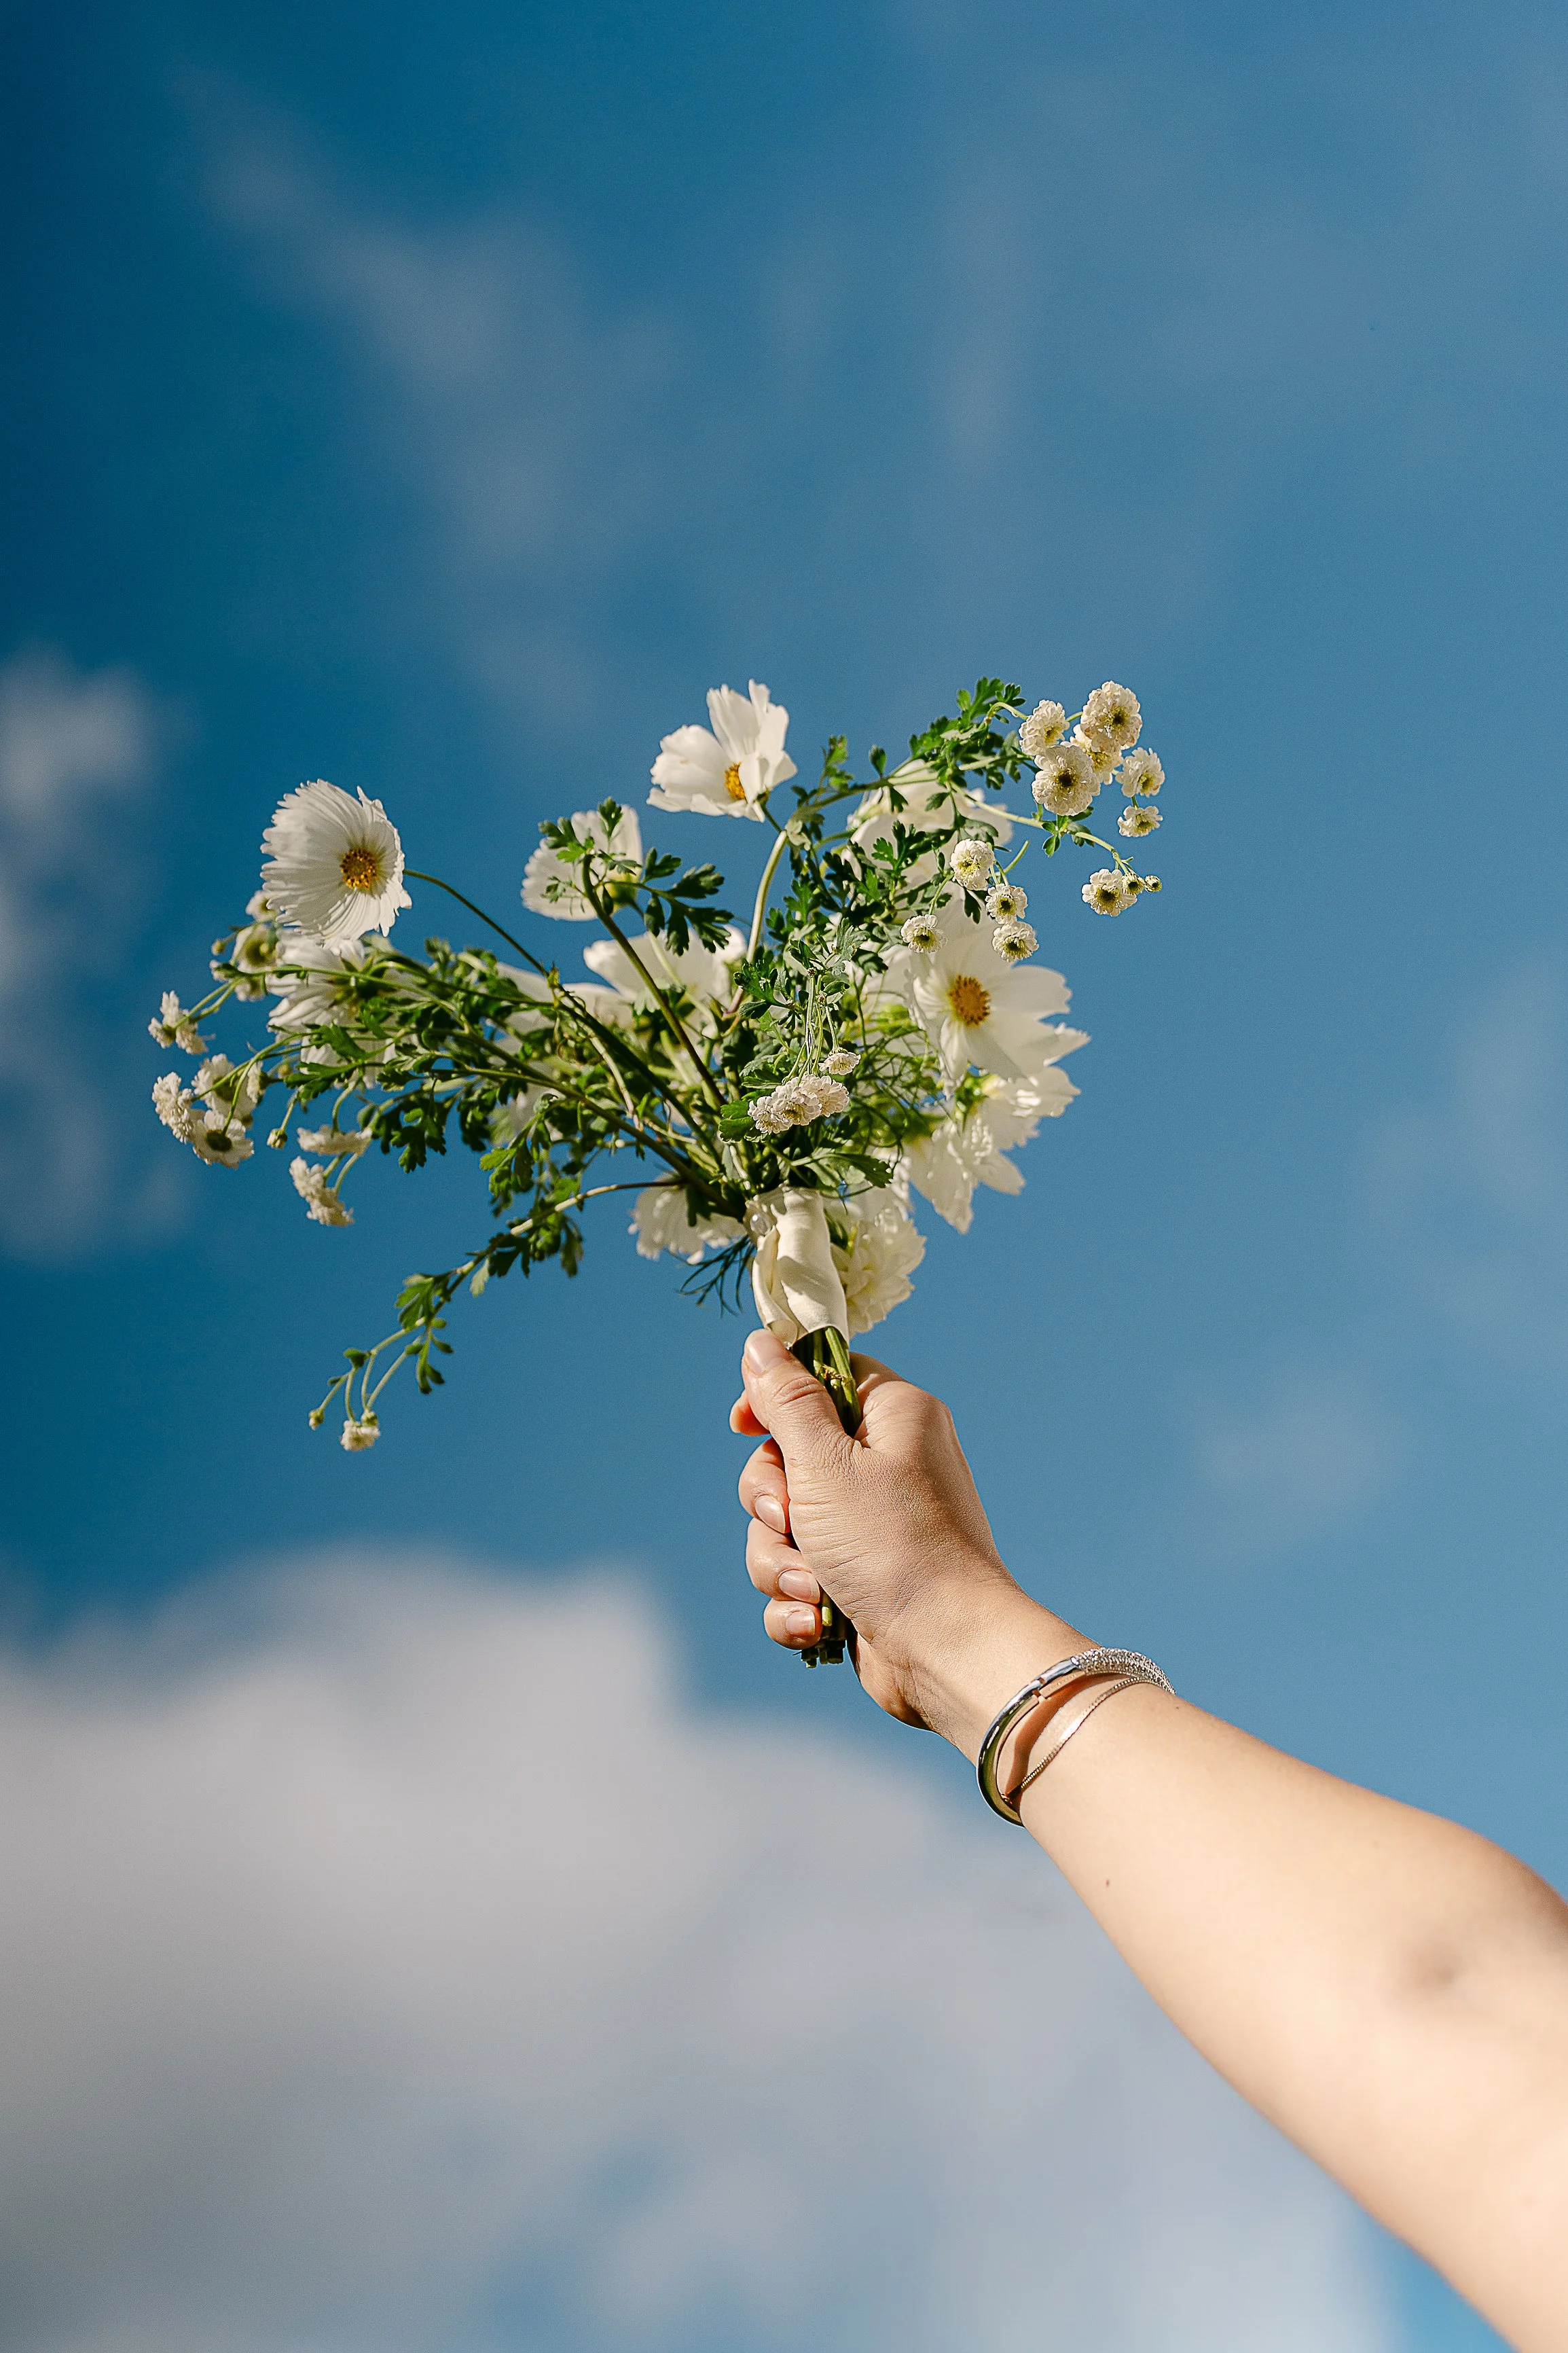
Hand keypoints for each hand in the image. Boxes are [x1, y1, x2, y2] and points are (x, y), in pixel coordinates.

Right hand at [730, 1329, 1070, 1746]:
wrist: (945, 1651)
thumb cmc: (894, 1546)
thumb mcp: (827, 1462)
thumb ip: (787, 1401)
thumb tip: (761, 1342)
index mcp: (893, 1417)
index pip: (821, 1376)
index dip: (774, 1399)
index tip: (744, 1425)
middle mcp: (887, 1465)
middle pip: (788, 1457)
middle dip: (771, 1501)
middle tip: (791, 1520)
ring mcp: (873, 1527)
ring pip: (784, 1526)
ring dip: (782, 1561)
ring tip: (813, 1586)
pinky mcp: (859, 1581)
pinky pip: (798, 1579)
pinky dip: (798, 1603)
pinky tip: (818, 1622)